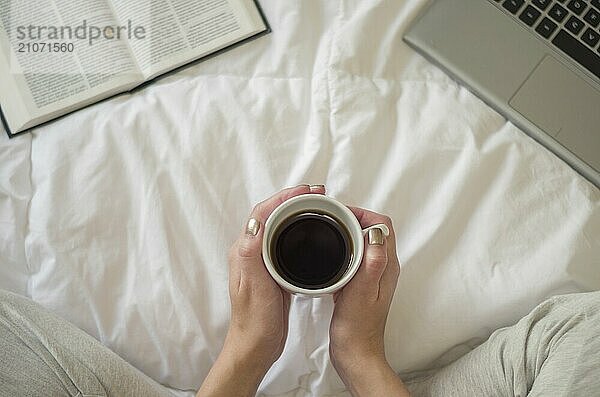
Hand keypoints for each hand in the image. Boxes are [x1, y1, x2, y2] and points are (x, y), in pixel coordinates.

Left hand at [198, 184, 325, 396]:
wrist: (256, 346)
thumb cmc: (255, 321)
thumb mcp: (255, 287)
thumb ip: (252, 255)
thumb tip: (254, 223)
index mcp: (244, 251)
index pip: (262, 213)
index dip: (284, 198)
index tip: (306, 191)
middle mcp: (250, 252)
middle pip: (271, 214)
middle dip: (293, 199)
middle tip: (317, 194)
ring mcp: (261, 261)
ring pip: (278, 226)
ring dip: (296, 212)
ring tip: (317, 206)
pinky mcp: (272, 271)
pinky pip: (284, 241)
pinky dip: (297, 230)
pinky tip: (311, 232)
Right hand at [329, 207, 408, 396]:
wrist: (355, 353)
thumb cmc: (357, 328)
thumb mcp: (362, 292)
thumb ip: (371, 263)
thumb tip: (376, 233)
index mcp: (386, 266)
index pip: (382, 225)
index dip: (363, 214)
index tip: (340, 213)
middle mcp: (382, 268)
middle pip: (373, 230)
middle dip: (353, 218)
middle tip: (331, 218)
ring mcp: (372, 276)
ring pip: (363, 242)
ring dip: (348, 232)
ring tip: (328, 230)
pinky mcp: (361, 284)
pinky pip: (355, 256)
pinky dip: (343, 248)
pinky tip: (328, 255)